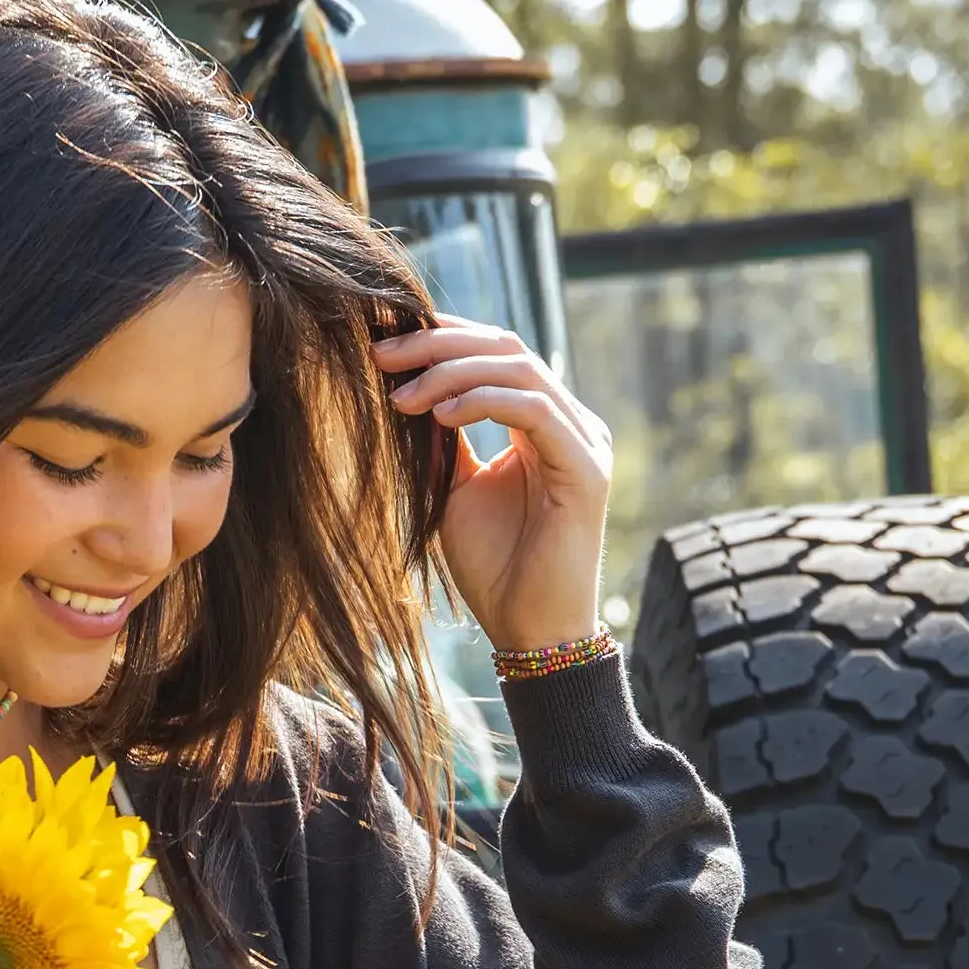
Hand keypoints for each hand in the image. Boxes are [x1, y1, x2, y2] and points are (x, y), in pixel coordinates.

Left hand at [375, 318, 612, 652]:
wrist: (530, 630)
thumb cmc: (495, 569)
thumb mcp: (454, 491)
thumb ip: (442, 442)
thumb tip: (404, 389)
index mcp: (543, 424)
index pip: (496, 353)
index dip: (442, 338)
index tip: (383, 344)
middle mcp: (569, 423)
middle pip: (506, 348)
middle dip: (439, 344)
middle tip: (382, 354)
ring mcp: (583, 441)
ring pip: (518, 369)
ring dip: (452, 373)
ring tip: (401, 395)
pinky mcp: (586, 467)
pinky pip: (533, 410)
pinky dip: (482, 403)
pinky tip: (438, 417)